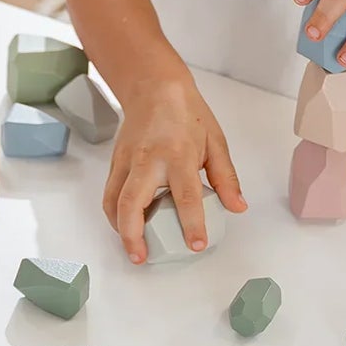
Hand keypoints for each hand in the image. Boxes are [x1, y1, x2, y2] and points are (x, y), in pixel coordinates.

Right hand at [102, 75, 246, 263]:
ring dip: (120, 229)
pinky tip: (126, 226)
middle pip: (132, 203)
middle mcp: (148, 160)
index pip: (186, 196)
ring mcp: (127, 161)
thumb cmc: (187, 114)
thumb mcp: (216, 142)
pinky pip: (109, 193)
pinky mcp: (115, 162)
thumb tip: (237, 207)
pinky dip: (114, 214)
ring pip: (113, 201)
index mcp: (178, 155)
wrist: (154, 88)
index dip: (192, 223)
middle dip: (134, 235)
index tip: (195, 244)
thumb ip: (225, 178)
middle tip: (142, 258)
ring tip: (133, 248)